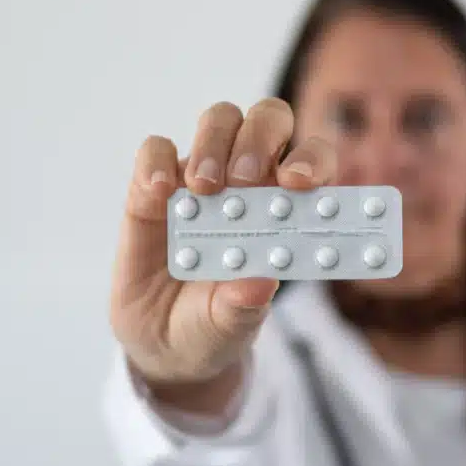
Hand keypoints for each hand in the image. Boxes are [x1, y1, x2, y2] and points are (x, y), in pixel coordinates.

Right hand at [109, 99, 334, 405]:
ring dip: (214, 144)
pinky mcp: (153, 187)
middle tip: (245, 178)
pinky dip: (158, 162)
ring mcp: (203, 178)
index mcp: (288, 208)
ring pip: (220, 121)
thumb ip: (245, 306)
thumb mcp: (232, 325)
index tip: (298, 183)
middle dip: (260, 139)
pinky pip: (156, 151)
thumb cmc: (216, 324)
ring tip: (204, 189)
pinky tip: (160, 191)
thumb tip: (260, 283)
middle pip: (268, 122)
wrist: (164, 344)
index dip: (311, 161)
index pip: (312, 162)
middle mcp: (251, 181)